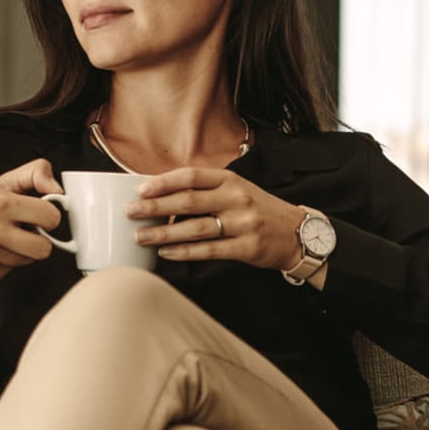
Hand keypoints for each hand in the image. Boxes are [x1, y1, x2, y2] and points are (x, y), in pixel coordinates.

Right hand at [0, 159, 63, 296]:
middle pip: (44, 247)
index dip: (47, 216)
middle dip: (38, 240)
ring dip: (21, 252)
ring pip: (29, 261)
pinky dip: (5, 263)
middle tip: (22, 230)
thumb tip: (58, 187)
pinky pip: (11, 272)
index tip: (38, 215)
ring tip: (2, 240)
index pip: (50, 216)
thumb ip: (33, 174)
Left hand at [127, 167, 305, 272]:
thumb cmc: (257, 210)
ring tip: (140, 237)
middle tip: (132, 213)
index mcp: (231, 180)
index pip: (192, 176)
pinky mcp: (246, 247)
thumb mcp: (236, 190)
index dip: (164, 182)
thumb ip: (206, 190)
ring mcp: (243, 223)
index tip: (141, 189)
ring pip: (195, 228)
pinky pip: (209, 250)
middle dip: (155, 207)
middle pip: (188, 201)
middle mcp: (237, 198)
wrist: (297, 233)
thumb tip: (162, 195)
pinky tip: (166, 253)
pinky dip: (184, 252)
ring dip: (163, 234)